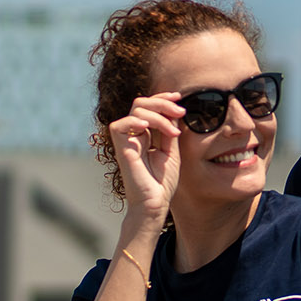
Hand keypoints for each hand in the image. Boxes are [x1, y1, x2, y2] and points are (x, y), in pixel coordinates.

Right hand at [107, 94, 184, 222]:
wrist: (155, 203)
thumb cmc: (162, 182)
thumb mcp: (171, 150)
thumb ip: (169, 130)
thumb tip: (174, 110)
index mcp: (144, 134)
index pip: (148, 107)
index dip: (162, 98)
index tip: (179, 97)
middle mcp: (133, 134)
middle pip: (141, 103)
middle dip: (162, 103)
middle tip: (181, 112)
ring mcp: (126, 141)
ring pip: (136, 110)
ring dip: (158, 115)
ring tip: (173, 132)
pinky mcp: (120, 149)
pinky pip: (120, 125)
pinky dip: (136, 122)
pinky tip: (150, 130)